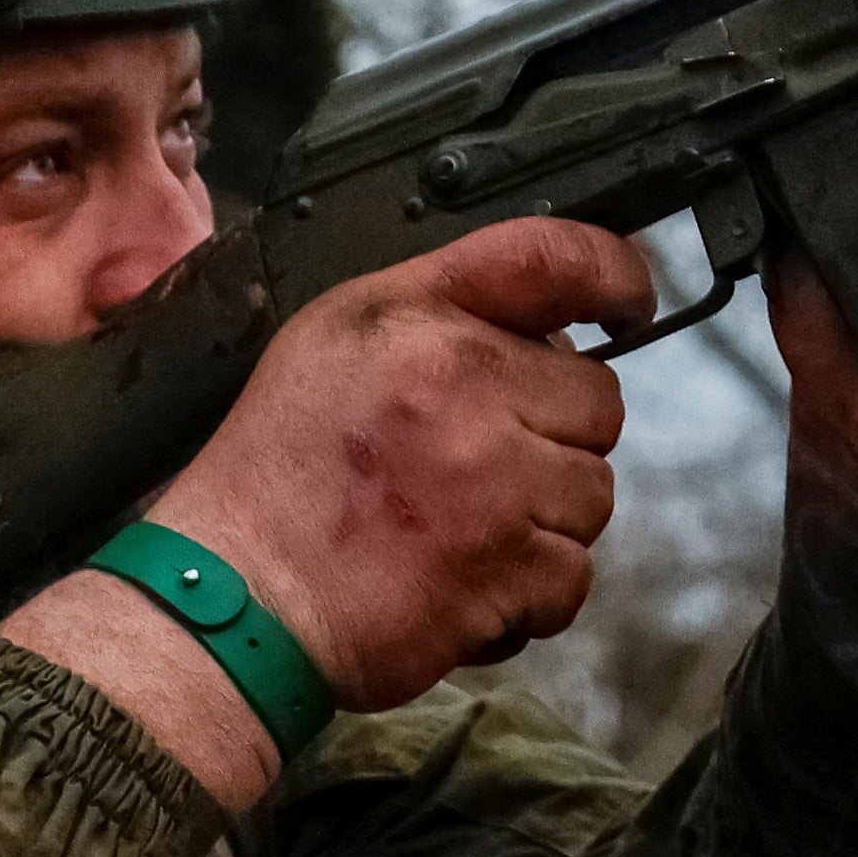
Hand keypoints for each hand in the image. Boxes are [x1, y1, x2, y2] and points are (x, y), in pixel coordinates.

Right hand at [150, 217, 651, 708]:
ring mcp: (490, 479)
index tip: (628, 305)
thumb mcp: (334, 346)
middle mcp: (463, 383)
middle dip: (554, 441)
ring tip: (460, 535)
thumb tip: (552, 334)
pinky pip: (573, 577)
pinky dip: (530, 598)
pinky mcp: (503, 567)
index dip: (613, 273)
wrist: (229, 599)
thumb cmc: (276, 476)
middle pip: (597, 402)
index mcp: (417, 319)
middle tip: (478, 472)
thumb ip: (438, 318)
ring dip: (543, 526)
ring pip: (592, 495)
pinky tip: (464, 587)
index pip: (553, 257)